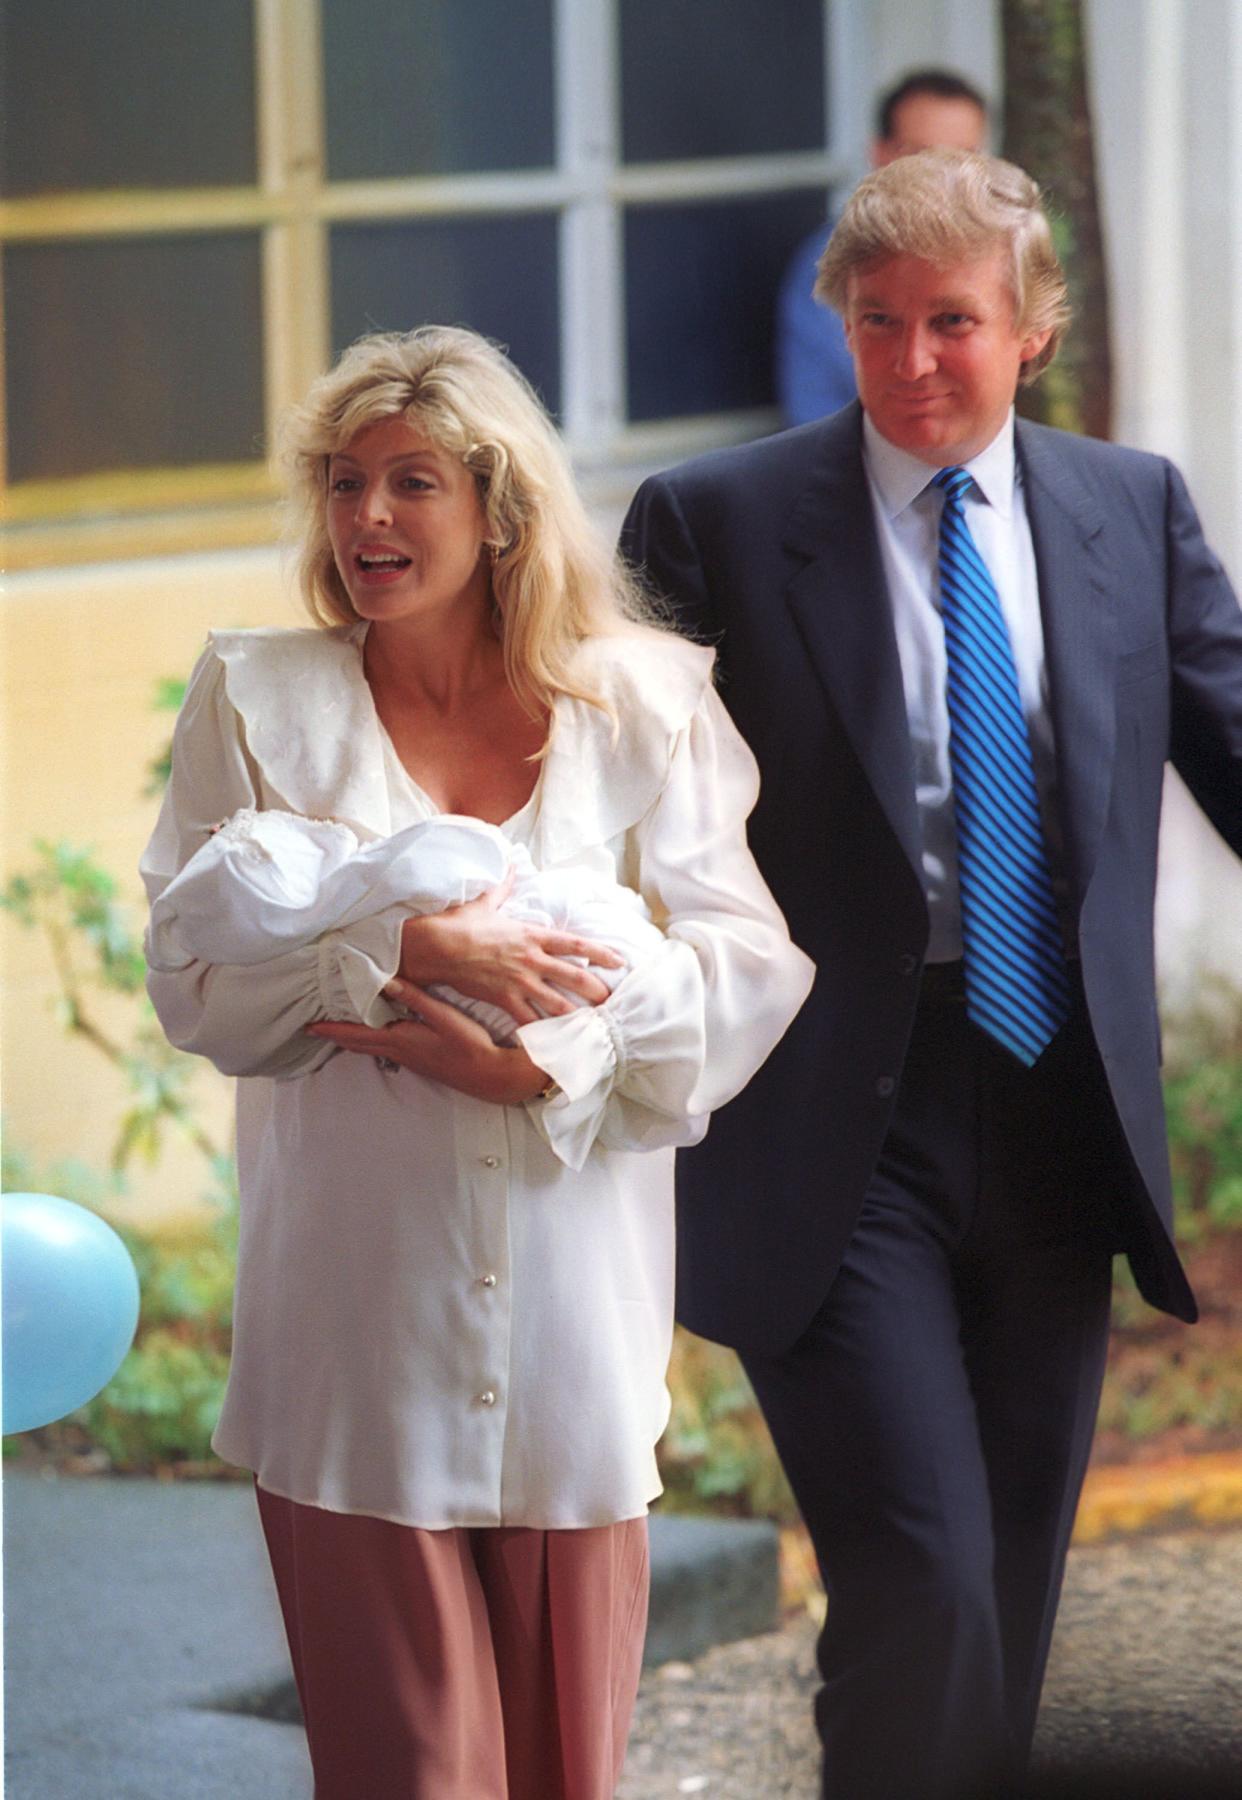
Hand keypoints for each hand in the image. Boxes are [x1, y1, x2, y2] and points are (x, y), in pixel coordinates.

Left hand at [306, 984, 554, 1103]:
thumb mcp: (443, 1016)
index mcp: (400, 1040)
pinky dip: (371, 1043)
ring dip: (352, 1040)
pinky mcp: (420, 1061)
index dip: (332, 1029)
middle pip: (359, 1044)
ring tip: (338, 1033)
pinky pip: (385, 1050)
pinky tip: (376, 1038)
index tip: (310, 1027)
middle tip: (314, 1030)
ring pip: (371, 1048)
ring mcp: (410, 1059)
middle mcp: (400, 1052)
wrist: (490, 1075)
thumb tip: (385, 982)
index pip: (357, 1033)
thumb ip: (415, 998)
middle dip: (336, 1036)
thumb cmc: (469, 1044)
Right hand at [396, 879, 623, 1025]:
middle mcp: (531, 959)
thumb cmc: (460, 924)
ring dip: (576, 1016)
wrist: (436, 947)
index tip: (619, 961)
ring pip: (557, 1003)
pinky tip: (554, 1042)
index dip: (600, 953)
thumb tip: (510, 866)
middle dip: (597, 991)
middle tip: (612, 1001)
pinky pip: (528, 1020)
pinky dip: (542, 1032)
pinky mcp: (503, 998)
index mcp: (532, 935)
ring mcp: (519, 981)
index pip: (575, 944)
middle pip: (574, 977)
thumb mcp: (485, 902)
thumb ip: (502, 887)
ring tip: (592, 1026)